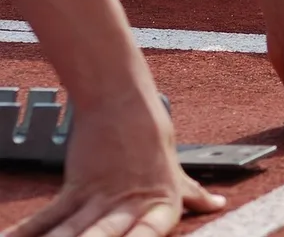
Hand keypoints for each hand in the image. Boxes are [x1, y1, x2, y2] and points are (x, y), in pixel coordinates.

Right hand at [5, 89, 224, 236]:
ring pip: (73, 234)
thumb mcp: (175, 173)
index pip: (154, 232)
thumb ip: (192, 194)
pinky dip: (23, 234)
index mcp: (163, 205)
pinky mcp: (74, 190)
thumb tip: (217, 205)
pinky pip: (45, 219)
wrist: (121, 102)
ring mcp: (100, 199)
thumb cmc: (151, 140)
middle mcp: (131, 206)